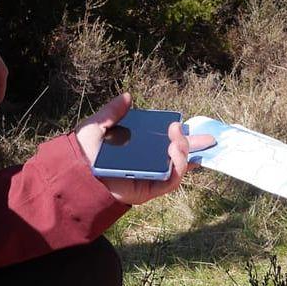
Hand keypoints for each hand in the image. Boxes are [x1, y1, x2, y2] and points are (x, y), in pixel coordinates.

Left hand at [75, 94, 214, 206]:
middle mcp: (148, 162)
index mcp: (139, 147)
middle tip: (210, 139)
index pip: (165, 139)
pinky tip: (175, 152)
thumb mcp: (98, 126)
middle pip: (179, 153)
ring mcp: (151, 176)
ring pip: (179, 166)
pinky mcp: (150, 189)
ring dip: (185, 152)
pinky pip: (171, 181)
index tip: (190, 124)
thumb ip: (112, 112)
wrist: (76, 172)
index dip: (182, 134)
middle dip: (196, 145)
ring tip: (178, 139)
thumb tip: (127, 96)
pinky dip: (178, 167)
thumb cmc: (83, 151)